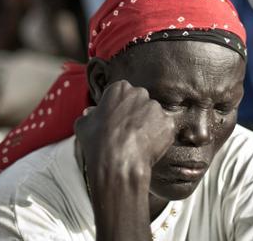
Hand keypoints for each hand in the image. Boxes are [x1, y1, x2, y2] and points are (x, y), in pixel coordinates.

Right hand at [74, 80, 175, 194]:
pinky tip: (146, 148)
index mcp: (120, 88)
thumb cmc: (97, 143)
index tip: (115, 122)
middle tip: (127, 133)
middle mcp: (141, 93)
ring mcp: (156, 108)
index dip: (118, 109)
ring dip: (147, 126)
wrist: (117, 163)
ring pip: (153, 116)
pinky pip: (163, 129)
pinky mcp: (168, 123)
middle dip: (135, 114)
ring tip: (136, 143)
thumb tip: (91, 113)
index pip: (122, 94)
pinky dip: (158, 138)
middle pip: (140, 102)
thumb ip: (90, 114)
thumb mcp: (83, 124)